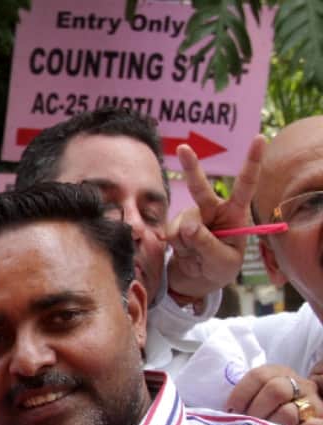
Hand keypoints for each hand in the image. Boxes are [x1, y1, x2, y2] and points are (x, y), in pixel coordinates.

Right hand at [166, 135, 263, 301]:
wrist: (196, 279)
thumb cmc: (219, 269)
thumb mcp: (222, 261)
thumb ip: (207, 243)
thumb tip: (188, 226)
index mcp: (235, 213)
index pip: (245, 186)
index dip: (252, 162)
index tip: (259, 139)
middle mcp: (213, 210)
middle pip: (200, 188)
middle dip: (190, 167)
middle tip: (184, 149)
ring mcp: (192, 217)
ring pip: (184, 223)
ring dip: (188, 243)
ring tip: (196, 255)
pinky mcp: (175, 226)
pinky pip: (171, 233)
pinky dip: (176, 247)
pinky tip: (185, 253)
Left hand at [225, 364, 322, 424]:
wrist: (309, 423)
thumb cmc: (274, 414)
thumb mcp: (262, 399)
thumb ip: (249, 398)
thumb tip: (228, 412)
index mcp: (282, 374)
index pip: (259, 375)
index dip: (241, 394)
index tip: (232, 410)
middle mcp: (302, 386)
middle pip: (275, 390)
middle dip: (255, 411)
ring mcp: (315, 405)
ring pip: (289, 412)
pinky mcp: (322, 424)